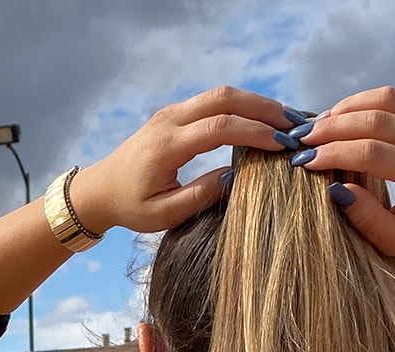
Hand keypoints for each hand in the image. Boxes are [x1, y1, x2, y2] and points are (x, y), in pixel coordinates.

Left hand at [67, 86, 297, 235]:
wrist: (100, 189)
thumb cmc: (130, 207)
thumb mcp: (164, 214)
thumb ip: (200, 195)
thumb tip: (235, 178)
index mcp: (167, 145)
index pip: (220, 127)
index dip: (254, 132)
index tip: (281, 145)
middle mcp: (170, 120)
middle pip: (224, 98)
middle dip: (262, 108)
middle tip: (294, 124)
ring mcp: (172, 112)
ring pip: (221, 94)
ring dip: (255, 103)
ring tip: (285, 120)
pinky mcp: (175, 114)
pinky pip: (213, 101)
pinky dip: (241, 106)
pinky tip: (260, 120)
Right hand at [296, 86, 394, 260]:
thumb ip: (367, 219)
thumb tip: (335, 189)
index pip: (373, 153)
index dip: (335, 153)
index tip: (306, 161)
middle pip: (377, 121)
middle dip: (334, 128)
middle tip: (303, 139)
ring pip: (385, 99)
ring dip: (346, 109)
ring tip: (319, 125)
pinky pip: (394, 97)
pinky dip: (364, 102)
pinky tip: (342, 117)